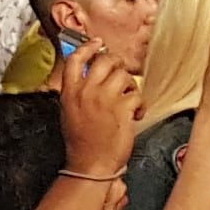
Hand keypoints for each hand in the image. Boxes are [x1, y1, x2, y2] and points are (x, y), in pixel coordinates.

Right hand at [51, 37, 135, 181]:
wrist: (91, 165)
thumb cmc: (82, 144)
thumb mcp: (70, 113)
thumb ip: (77, 93)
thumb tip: (90, 77)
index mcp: (70, 93)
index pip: (76, 59)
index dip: (88, 47)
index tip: (97, 43)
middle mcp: (86, 92)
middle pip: (104, 60)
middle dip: (117, 65)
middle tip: (120, 74)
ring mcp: (104, 99)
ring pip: (124, 75)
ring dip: (130, 86)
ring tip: (128, 101)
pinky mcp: (122, 109)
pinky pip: (137, 95)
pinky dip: (139, 105)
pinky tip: (135, 115)